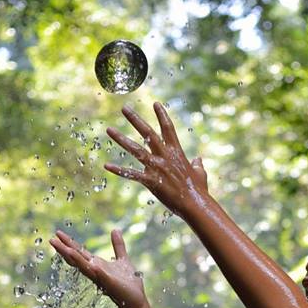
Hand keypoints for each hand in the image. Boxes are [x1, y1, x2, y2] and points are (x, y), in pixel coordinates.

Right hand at [49, 229, 146, 307]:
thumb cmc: (128, 284)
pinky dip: (95, 270)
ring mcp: (101, 278)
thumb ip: (118, 245)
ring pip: (84, 267)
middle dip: (64, 249)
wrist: (136, 301)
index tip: (58, 234)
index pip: (79, 252)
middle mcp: (95, 271)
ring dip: (74, 258)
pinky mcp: (110, 283)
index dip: (69, 243)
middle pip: (76, 258)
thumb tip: (115, 230)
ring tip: (63, 249)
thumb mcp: (123, 259)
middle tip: (51, 240)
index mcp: (97, 265)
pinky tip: (92, 264)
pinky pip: (101, 276)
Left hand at [104, 102, 208, 216]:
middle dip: (135, 119)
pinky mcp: (151, 181)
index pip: (168, 128)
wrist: (195, 204)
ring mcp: (157, 167)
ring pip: (136, 149)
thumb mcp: (200, 173)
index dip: (162, 115)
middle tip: (124, 108)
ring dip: (121, 139)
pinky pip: (132, 174)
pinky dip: (119, 170)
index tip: (155, 103)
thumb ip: (198, 164)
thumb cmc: (198, 190)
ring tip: (109, 130)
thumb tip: (199, 160)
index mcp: (176, 152)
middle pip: (148, 133)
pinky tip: (106, 165)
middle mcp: (165, 156)